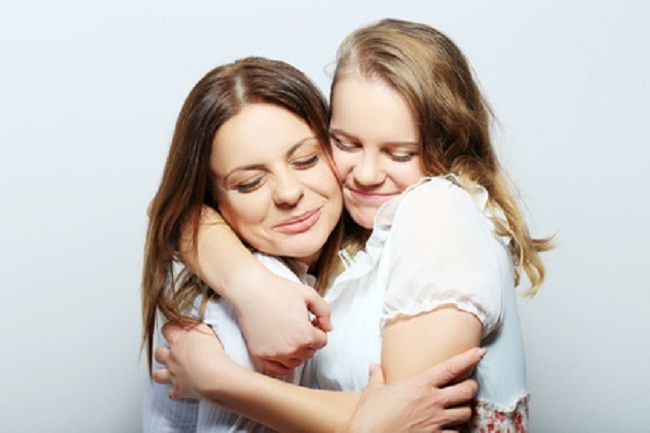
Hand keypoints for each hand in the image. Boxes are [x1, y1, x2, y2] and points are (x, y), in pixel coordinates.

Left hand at [152, 323, 229, 399]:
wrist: (213, 377)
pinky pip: (172, 393)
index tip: (176, 328)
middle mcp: (172, 358)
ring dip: (161, 373)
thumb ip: (196, 326)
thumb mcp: (206, 331)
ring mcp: (174, 375)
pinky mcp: (179, 390)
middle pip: (158, 353)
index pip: (167, 329)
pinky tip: (181, 389)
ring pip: (157, 374)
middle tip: (173, 351)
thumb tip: (191, 324)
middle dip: (163, 352)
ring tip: (169, 371)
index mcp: (178, 341)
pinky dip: (175, 392)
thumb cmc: (212, 353)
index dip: (171, 328)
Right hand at [178, 205, 332, 374]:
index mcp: (305, 335)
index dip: (319, 330)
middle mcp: (291, 349)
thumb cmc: (278, 290)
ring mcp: (274, 354)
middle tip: (300, 325)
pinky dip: (283, 362)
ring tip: (291, 334)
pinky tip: (283, 349)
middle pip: (309, 352)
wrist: (250, 290)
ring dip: (297, 351)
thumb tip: (328, 328)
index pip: (322, 342)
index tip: (312, 321)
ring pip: (295, 362)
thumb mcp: (309, 294)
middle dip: (309, 340)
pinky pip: (277, 369)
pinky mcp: (260, 355)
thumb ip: (325, 312)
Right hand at [339, 348, 484, 432]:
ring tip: (459, 407)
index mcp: (420, 384)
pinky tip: (449, 428)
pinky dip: (455, 430)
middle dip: (471, 387)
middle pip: (467, 390)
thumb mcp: (372, 391)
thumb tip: (374, 366)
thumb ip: (377, 377)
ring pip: (466, 413)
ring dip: (465, 410)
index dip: (469, 358)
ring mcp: (436, 421)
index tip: (480, 352)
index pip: (452, 367)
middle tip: (467, 386)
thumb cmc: (370, 416)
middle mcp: (433, 401)